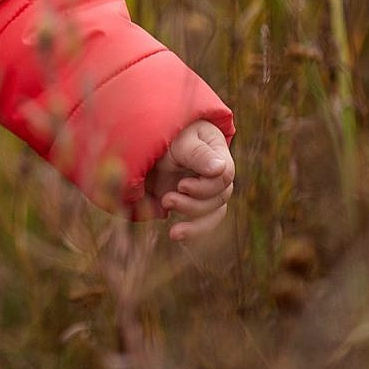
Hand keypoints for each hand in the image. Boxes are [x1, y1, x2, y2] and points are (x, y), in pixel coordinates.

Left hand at [143, 119, 233, 242]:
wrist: (144, 135)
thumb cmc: (167, 132)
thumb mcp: (180, 140)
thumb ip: (198, 154)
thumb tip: (220, 170)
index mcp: (218, 155)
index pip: (224, 177)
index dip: (205, 187)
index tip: (181, 186)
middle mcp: (215, 175)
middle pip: (218, 199)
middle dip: (194, 206)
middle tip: (167, 200)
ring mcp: (203, 190)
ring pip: (212, 215)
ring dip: (195, 226)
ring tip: (173, 231)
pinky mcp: (189, 201)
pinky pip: (199, 222)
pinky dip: (191, 232)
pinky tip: (177, 236)